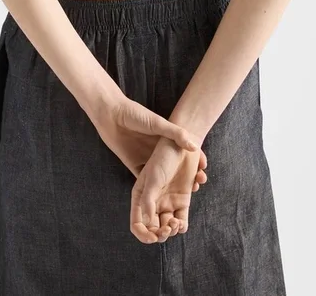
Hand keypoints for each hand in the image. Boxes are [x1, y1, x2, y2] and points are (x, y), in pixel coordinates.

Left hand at [91, 96, 207, 186]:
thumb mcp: (158, 123)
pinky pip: (147, 184)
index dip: (195, 161)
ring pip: (163, 179)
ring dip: (173, 188)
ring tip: (186, 194)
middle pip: (176, 168)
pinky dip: (155, 193)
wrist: (112, 116)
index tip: (204, 168)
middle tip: (198, 183)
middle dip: (188, 177)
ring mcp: (147, 160)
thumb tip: (194, 146)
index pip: (184, 153)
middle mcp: (157, 152)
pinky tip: (165, 200)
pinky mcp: (135, 167)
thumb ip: (176, 133)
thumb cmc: (136, 115)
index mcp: (165, 140)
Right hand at [130, 135, 207, 243]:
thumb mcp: (154, 177)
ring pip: (167, 227)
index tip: (153, 237)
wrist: (183, 145)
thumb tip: (147, 222)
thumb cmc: (164, 157)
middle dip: (160, 234)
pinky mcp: (182, 201)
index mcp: (141, 196)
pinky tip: (182, 222)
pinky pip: (181, 221)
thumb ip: (149, 199)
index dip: (143, 234)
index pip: (137, 223)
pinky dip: (182, 226)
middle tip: (168, 228)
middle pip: (153, 228)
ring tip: (176, 222)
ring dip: (171, 230)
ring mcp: (168, 202)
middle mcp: (153, 202)